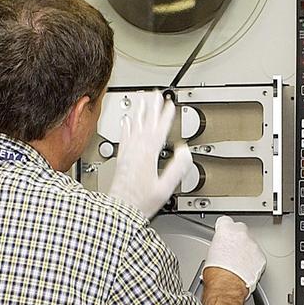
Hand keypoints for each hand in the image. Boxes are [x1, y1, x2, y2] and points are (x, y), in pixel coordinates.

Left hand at [107, 92, 193, 218]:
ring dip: (139, 112)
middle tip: (156, 93)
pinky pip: (124, 137)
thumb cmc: (141, 203)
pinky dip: (126, 126)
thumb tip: (184, 151)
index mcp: (148, 155)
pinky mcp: (121, 159)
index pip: (159, 130)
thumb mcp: (165, 188)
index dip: (166, 116)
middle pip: (145, 123)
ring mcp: (127, 154)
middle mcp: (135, 151)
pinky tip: (126, 120)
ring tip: (142, 99)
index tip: (170, 103)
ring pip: (133, 126)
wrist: (119, 211)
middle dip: (151, 107)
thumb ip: (176, 168)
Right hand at [204, 216, 265, 293]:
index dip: (225, 228)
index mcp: (226, 230)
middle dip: (237, 239)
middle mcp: (241, 235)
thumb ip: (218, 245)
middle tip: (231, 251)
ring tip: (237, 264)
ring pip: (250, 244)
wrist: (226, 287)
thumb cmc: (216, 274)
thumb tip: (220, 248)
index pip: (225, 221)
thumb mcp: (210, 254)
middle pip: (241, 231)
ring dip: (246, 251)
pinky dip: (253, 261)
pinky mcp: (261, 257)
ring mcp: (253, 246)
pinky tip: (245, 269)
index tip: (225, 232)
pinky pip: (258, 256)